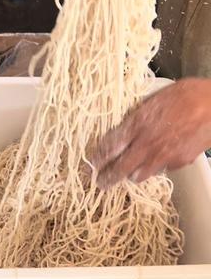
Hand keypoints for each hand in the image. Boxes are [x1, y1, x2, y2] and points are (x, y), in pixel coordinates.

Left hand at [93, 78, 210, 188]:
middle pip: (120, 169)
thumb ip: (138, 115)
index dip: (98, 157)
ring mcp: (163, 157)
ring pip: (140, 175)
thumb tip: (126, 124)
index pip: (109, 146)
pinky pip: (161, 170)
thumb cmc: (187, 94)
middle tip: (100, 184)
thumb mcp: (155, 98)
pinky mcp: (178, 163)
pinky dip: (156, 167)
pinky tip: (158, 160)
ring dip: (132, 174)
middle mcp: (146, 145)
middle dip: (108, 178)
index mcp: (137, 124)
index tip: (91, 163)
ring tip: (128, 174)